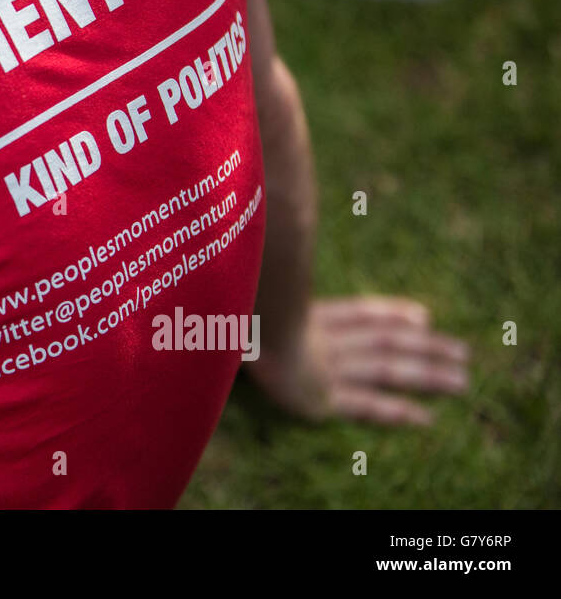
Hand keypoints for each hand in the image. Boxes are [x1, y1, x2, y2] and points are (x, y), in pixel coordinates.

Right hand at [247, 296, 469, 425]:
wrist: (229, 333)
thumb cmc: (229, 312)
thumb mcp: (243, 295)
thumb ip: (258, 291)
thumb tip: (279, 275)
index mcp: (306, 316)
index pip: (358, 312)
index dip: (391, 313)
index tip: (423, 317)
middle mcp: (324, 340)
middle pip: (384, 340)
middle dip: (425, 346)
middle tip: (464, 353)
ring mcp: (325, 368)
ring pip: (386, 368)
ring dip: (426, 374)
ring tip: (461, 381)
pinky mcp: (320, 398)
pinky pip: (364, 405)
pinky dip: (395, 411)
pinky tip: (424, 418)